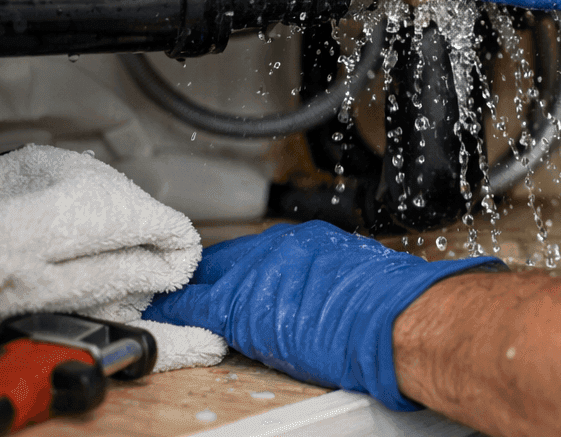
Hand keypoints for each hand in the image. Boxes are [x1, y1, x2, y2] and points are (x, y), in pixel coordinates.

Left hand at [142, 222, 499, 409]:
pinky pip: (196, 305)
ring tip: (172, 304)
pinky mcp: (240, 305)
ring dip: (191, 292)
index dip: (237, 268)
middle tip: (188, 291)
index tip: (225, 280)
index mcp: (308, 241)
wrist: (395, 319)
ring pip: (206, 279)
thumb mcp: (355, 281)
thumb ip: (326, 282)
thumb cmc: (389, 308)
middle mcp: (278, 249)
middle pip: (224, 259)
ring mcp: (258, 273)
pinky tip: (164, 319)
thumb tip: (319, 300)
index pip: (257, 250)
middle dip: (206, 275)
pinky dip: (177, 312)